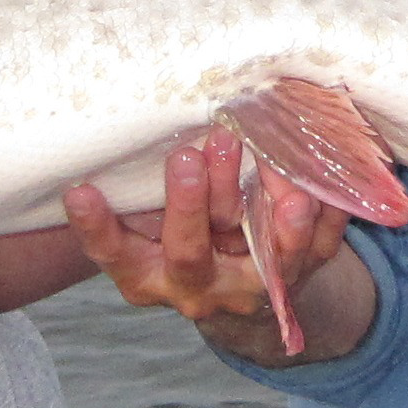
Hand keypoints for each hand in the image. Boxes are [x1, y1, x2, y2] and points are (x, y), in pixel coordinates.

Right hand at [64, 124, 349, 326]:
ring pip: (263, 258)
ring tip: (285, 187)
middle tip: (190, 155)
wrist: (244, 293)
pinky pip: (316, 248)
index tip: (78, 192)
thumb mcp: (154, 221)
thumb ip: (146, 186)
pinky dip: (325, 217)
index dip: (95, 227)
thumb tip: (140, 114)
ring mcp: (247, 289)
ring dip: (275, 221)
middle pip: (190, 252)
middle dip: (191, 205)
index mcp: (146, 272)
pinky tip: (329, 189)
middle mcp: (194, 287)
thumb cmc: (187, 234)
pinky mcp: (294, 279)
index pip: (114, 253)